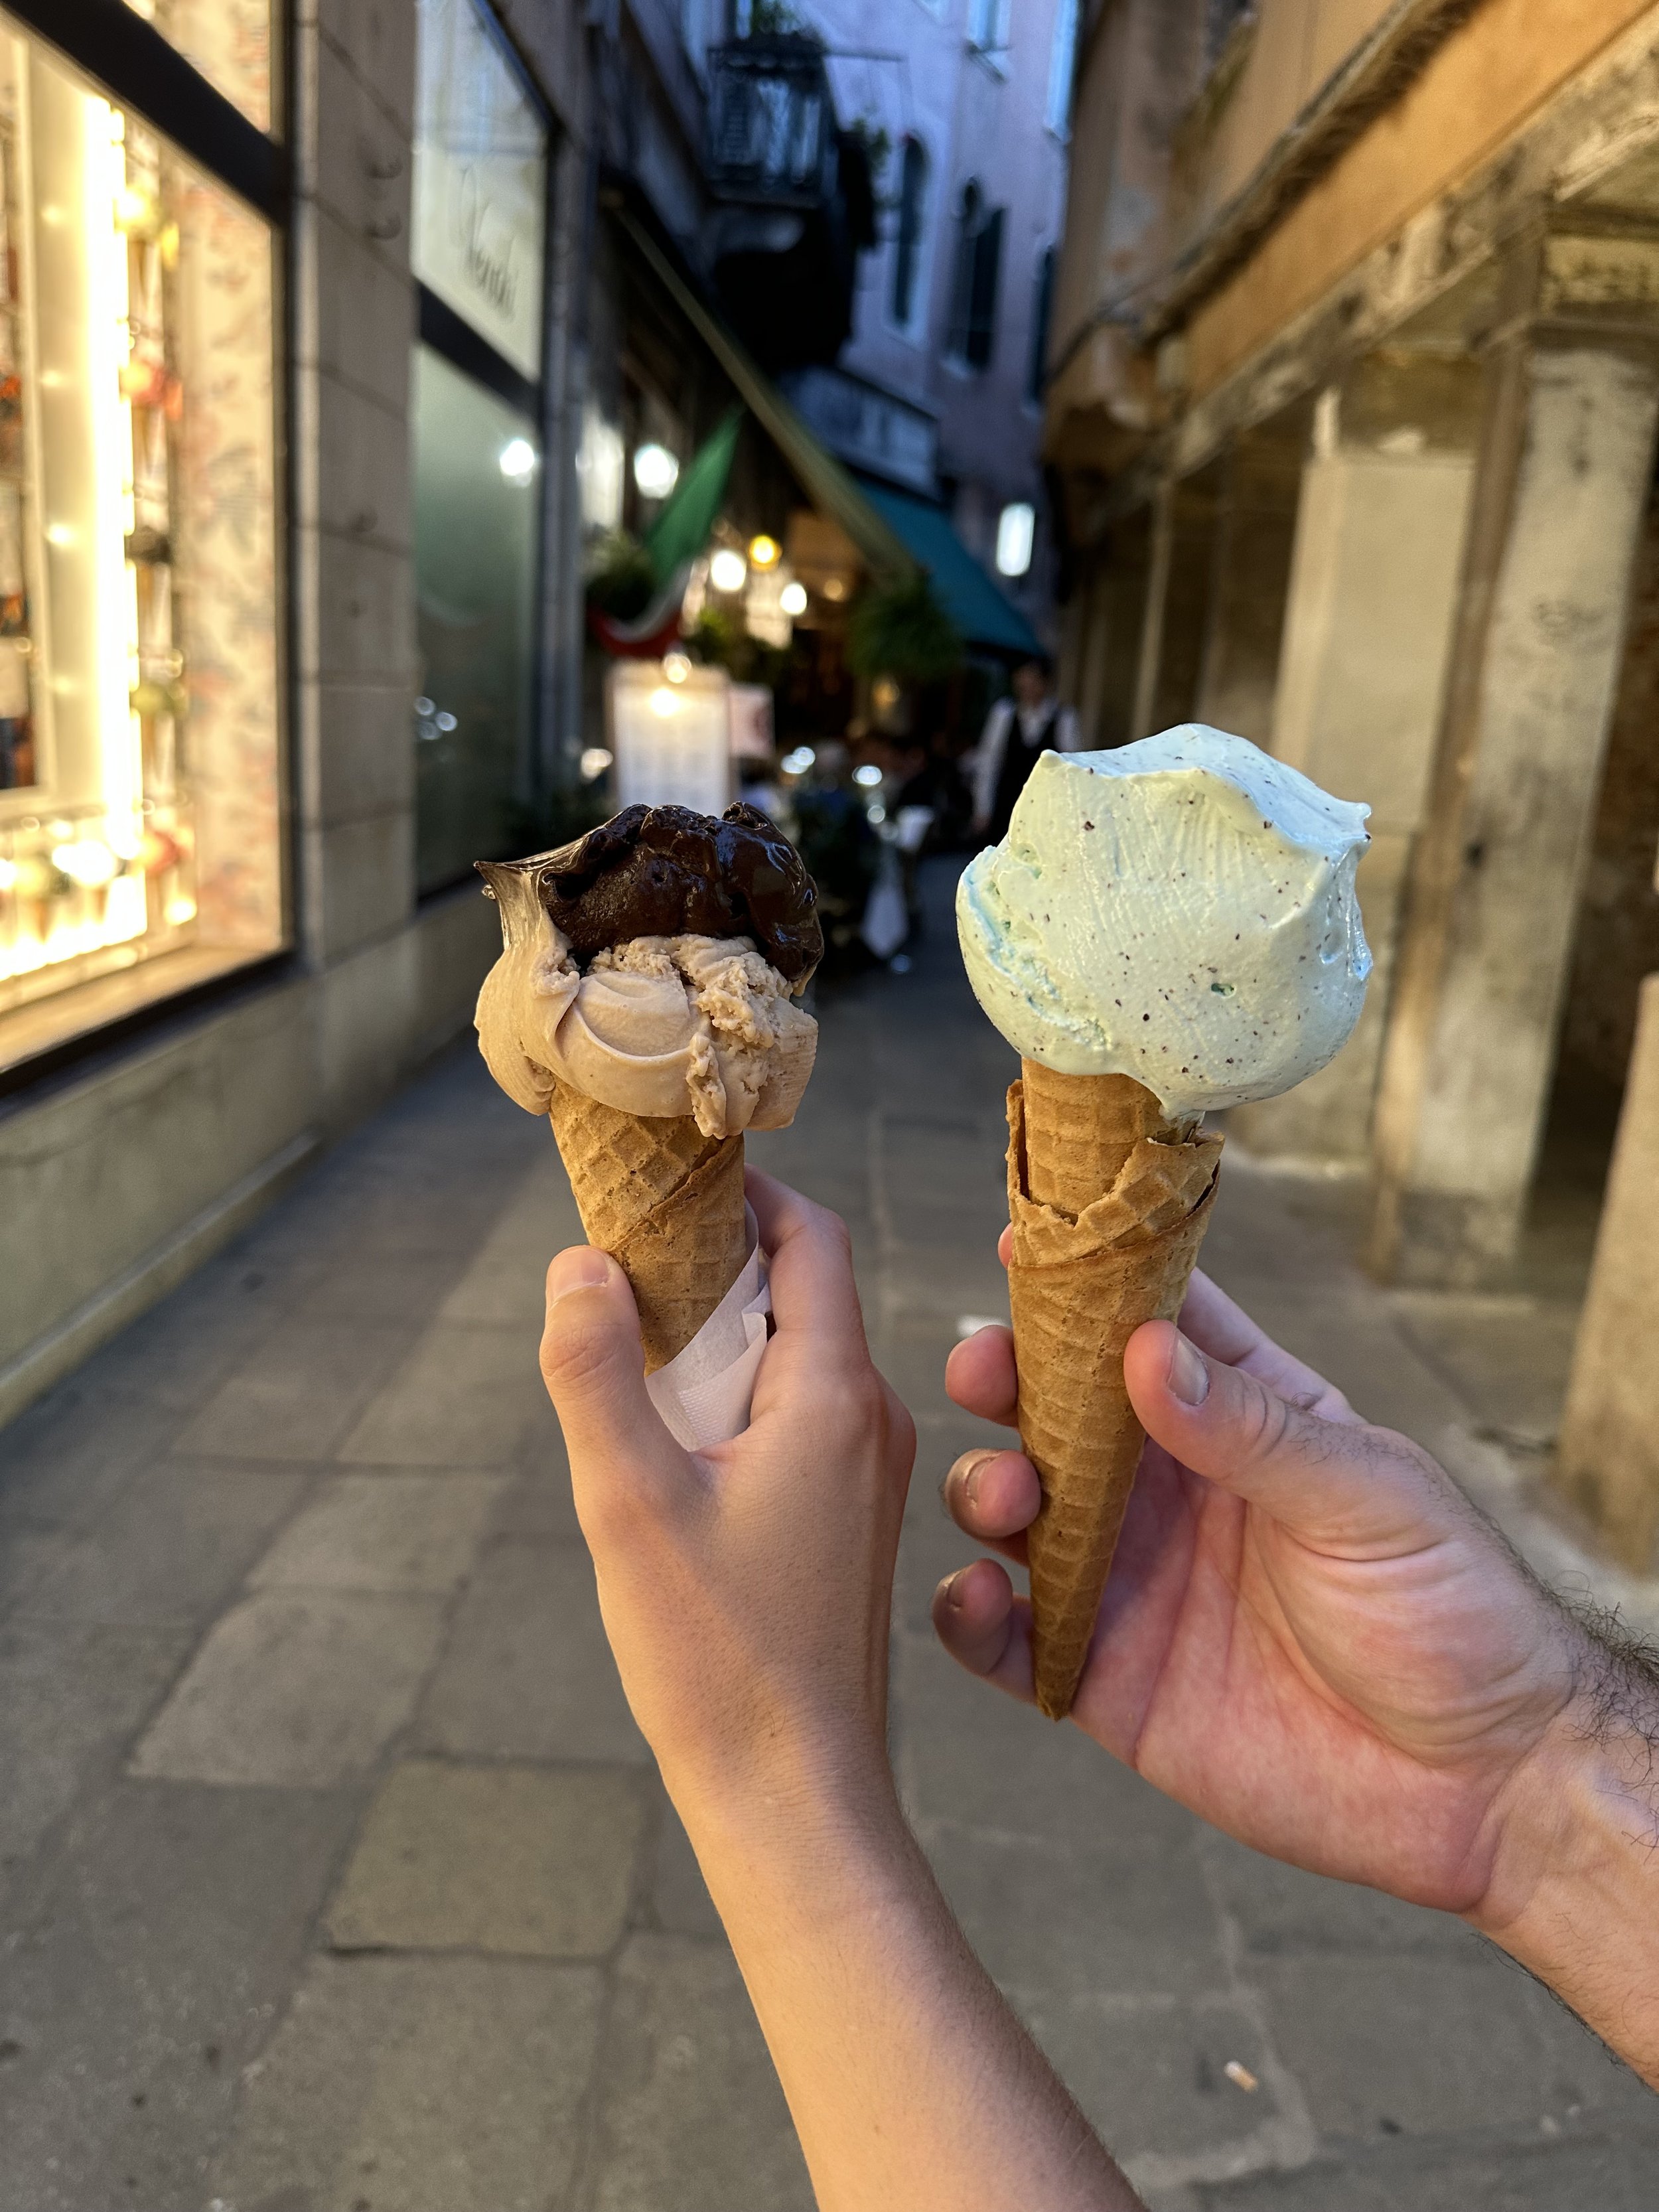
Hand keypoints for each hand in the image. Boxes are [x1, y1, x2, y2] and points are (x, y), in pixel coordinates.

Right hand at [541, 1176, 1138, 2209]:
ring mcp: (867, 1474)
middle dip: (720, 1258)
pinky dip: (739, 1393)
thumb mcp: (627, 1504)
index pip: (814, 1240)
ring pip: (801, 1355)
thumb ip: (595, 1373)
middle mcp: (869, 1420)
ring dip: (725, 1331)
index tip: (672, 1181)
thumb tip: (578, 1264)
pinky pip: (801, 1415)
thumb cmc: (716, 1659)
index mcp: (833, 1396)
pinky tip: (672, 1431)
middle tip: (629, 1250)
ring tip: (635, 1336)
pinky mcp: (848, 1521)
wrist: (794, 1796)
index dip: (748, 1194)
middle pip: (807, 1289)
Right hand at [935, 1262, 1584, 1922]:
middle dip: (1006, 1379)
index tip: (1028, 1245)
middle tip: (985, 1371)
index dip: (1086, 1284)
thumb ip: (1250, 1430)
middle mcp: (1169, 1489)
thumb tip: (1148, 1353)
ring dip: (985, 1488)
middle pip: (1056, 1411)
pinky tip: (977, 1597)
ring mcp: (1130, 1581)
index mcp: (1241, 1418)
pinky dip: (968, 1615)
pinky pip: (1006, 1640)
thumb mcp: (1365, 1497)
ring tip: (1009, 1498)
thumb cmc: (1451, 1614)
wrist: (1481, 1786)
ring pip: (1015, 1512)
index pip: (1152, 1326)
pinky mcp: (1105, 1677)